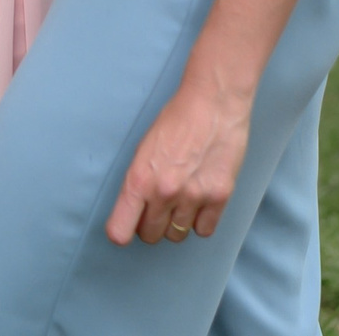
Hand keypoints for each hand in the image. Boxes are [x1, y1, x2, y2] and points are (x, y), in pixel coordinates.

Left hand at [106, 65, 252, 245]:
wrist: (213, 103)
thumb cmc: (176, 120)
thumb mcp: (143, 149)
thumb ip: (139, 182)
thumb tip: (136, 211)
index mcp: (138, 179)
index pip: (119, 230)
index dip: (122, 231)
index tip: (126, 227)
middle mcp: (163, 192)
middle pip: (150, 235)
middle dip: (151, 224)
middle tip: (158, 206)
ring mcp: (192, 197)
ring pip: (177, 236)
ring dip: (177, 222)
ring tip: (182, 199)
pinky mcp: (219, 197)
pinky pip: (204, 230)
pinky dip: (201, 221)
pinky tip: (200, 202)